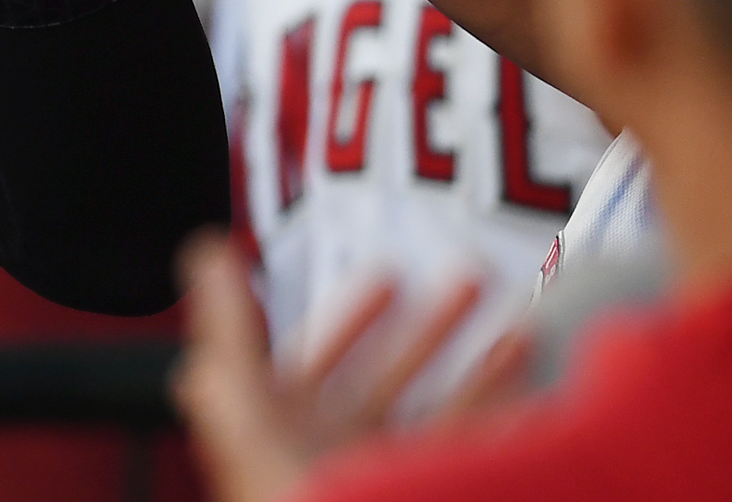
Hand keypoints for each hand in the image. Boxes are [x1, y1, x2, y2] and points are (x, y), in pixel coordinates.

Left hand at [175, 236, 529, 501]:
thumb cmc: (286, 491)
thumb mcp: (244, 398)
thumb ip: (227, 326)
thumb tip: (206, 254)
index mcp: (290, 433)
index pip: (320, 363)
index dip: (351, 318)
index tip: (388, 280)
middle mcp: (342, 457)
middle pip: (392, 381)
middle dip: (430, 331)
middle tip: (464, 287)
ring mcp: (390, 475)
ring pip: (444, 414)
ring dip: (479, 369)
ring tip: (512, 329)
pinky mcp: (437, 486)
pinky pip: (478, 446)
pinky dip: (504, 412)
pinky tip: (524, 381)